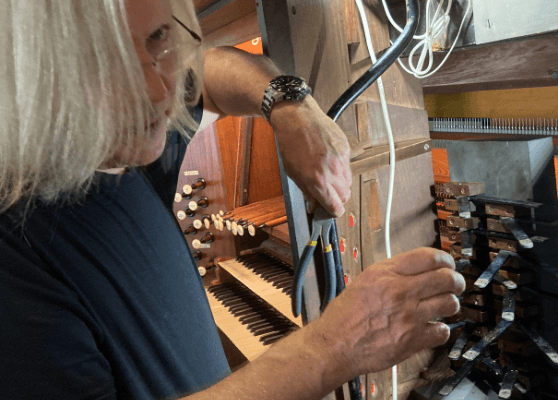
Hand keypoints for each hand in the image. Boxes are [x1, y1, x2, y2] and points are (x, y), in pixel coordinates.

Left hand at [269, 96, 351, 216]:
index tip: (331, 210)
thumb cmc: (291, 143)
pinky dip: (340, 167)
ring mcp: (341, 159)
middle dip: (337, 198)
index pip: (336, 206)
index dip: (333, 211)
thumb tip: (313, 206)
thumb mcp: (292, 172)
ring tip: (326, 174)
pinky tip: (328, 159)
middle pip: (345, 196)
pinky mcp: (346, 148)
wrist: (297, 118)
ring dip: (340, 183)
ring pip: (348, 182)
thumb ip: (306, 191)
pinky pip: (348, 166)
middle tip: (327, 192)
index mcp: (318, 180)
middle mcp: (333, 171)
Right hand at [304, 248, 464, 380]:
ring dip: (450, 304)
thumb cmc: (344, 316)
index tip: (448, 264)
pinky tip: (432, 328)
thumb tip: (416, 268)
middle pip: (446, 278)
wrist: (335, 344)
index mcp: (386, 273)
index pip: (429, 257)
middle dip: (455, 281)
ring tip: (443, 306)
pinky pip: (442, 332)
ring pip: (449, 303)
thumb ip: (391, 273)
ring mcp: (408, 316)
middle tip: (454, 284)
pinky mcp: (412, 339)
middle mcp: (399, 291)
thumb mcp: (364, 281)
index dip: (445, 260)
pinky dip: (440, 330)